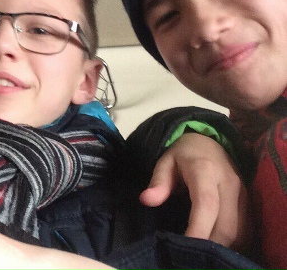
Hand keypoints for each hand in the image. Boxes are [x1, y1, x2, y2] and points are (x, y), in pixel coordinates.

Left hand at [139, 133, 252, 251]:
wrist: (209, 142)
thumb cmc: (183, 155)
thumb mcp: (165, 162)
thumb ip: (158, 182)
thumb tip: (146, 200)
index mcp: (205, 171)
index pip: (207, 204)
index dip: (199, 228)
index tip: (185, 244)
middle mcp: (229, 183)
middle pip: (226, 225)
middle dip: (209, 244)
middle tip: (189, 253)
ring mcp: (243, 193)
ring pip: (239, 231)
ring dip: (222, 246)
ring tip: (201, 252)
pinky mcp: (249, 201)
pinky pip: (245, 229)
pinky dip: (232, 242)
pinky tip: (215, 245)